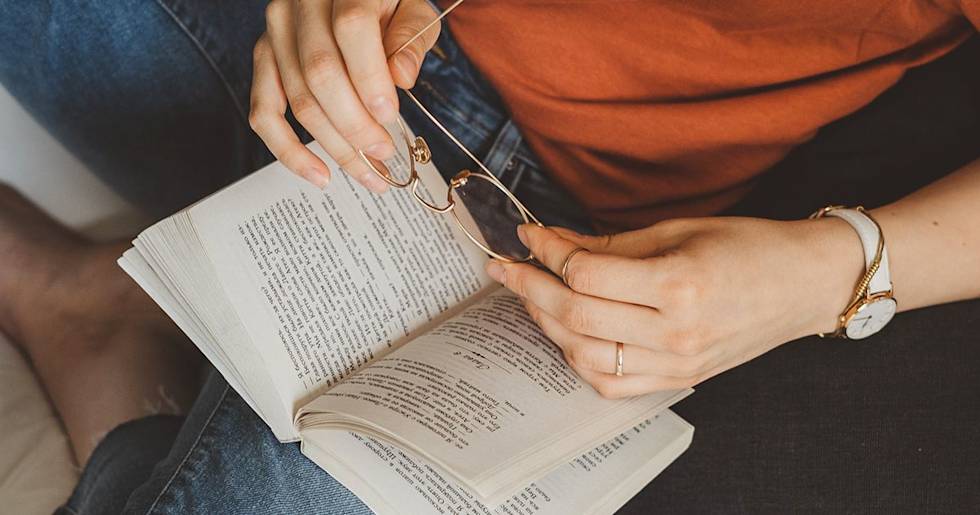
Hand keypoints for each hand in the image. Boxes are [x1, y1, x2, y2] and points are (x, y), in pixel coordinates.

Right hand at [250, 0, 438, 190]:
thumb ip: (411, 37)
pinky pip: (264, 112)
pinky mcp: (264, 58)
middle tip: (384, 152)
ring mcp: (276, 33)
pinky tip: (319, 174)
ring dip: (334, 146)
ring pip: (298, 100)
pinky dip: (288, 150)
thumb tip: (401, 77)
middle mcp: (300, 5)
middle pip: (320, 74)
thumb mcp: (414, 9)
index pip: (351, 31)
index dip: (370, 79)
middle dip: (355, 124)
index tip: (390, 116)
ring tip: (368, 172)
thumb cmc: (389, 2)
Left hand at [485, 218, 862, 397]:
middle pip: (576, 316)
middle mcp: (675, 332)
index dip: (547, 251)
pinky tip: (565, 333)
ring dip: (547, 324)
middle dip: (530, 287)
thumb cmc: (749, 247)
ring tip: (531, 296)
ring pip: (585, 355)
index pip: (586, 272)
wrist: (805, 284)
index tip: (527, 234)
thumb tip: (554, 242)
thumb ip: (611, 244)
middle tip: (506, 266)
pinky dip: (577, 360)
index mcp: (678, 285)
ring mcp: (677, 364)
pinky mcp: (679, 379)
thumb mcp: (679, 230)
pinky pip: (611, 383)